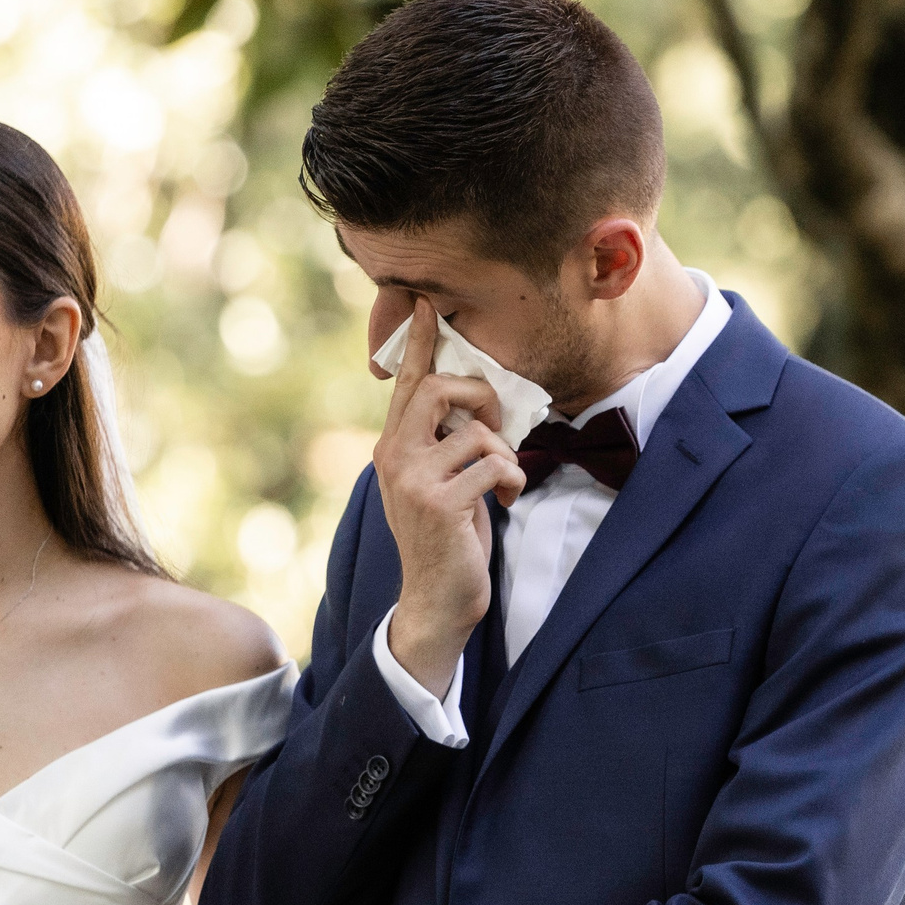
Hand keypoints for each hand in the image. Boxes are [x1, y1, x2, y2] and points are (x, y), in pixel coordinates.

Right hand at [376, 299, 526, 691]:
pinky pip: (493, 464)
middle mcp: (394, 455)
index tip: (427, 305)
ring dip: (505, 454)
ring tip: (505, 483)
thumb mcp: (437, 482)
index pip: (405, 382)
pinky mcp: (439, 503)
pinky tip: (507, 500)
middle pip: (439, 387)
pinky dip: (512, 479)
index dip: (417, 342)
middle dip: (481, 395)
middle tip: (497, 425)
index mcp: (392, 445)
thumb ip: (442, 443)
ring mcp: (413, 479)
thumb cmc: (446, 538)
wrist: (435, 600)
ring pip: (476, 431)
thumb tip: (474, 406)